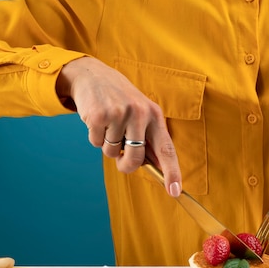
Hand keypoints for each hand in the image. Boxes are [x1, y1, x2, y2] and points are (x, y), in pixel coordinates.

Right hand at [56, 57, 181, 196]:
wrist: (93, 75)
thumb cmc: (120, 100)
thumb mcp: (140, 113)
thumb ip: (148, 138)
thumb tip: (153, 167)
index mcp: (154, 115)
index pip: (166, 149)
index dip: (172, 172)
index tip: (175, 192)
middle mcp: (140, 113)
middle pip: (136, 158)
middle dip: (126, 165)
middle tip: (120, 159)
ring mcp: (119, 113)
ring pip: (112, 153)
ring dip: (107, 146)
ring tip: (108, 125)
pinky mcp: (99, 115)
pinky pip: (96, 143)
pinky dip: (95, 137)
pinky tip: (97, 121)